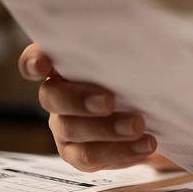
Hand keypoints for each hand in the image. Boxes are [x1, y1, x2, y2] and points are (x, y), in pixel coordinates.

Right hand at [18, 43, 178, 171]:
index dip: (34, 61)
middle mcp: (58, 95)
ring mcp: (65, 126)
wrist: (158, 113)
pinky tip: (144, 145)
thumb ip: (128, 47)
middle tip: (109, 101)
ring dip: (107, 129)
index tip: (44, 64)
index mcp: (66, 65)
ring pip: (73, 130)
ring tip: (138, 126)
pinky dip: (120, 152)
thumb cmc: (142, 76)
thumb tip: (144, 34)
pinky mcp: (78, 154)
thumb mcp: (138, 57)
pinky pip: (90, 157)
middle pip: (52, 97)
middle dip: (80, 100)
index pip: (35, 59)